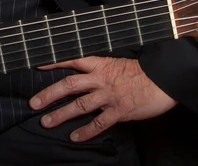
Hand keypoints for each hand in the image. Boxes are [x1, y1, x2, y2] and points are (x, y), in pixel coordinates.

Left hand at [29, 56, 175, 141]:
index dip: (54, 62)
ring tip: (46, 122)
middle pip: (69, 85)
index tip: (38, 64)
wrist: (163, 80)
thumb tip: (82, 74)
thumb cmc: (140, 72)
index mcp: (100, 64)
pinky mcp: (119, 111)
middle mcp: (101, 79)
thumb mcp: (116, 64)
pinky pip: (99, 123)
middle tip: (33, 103)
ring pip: (80, 105)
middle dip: (49, 94)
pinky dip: (86, 131)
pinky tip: (75, 137)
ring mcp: (109, 96)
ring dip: (61, 114)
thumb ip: (98, 70)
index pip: (72, 61)